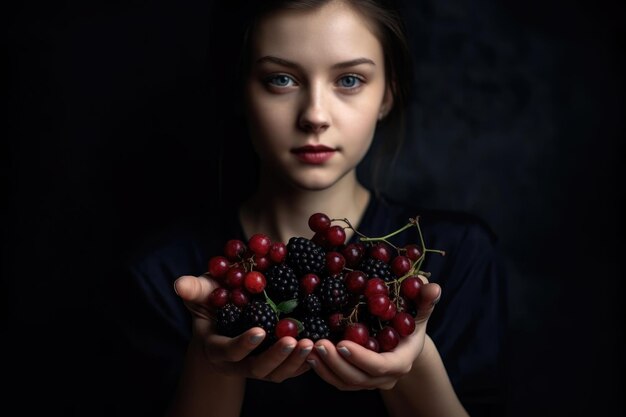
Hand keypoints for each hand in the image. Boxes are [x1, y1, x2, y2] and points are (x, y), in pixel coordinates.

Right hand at [174, 275, 314, 381]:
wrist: (226, 318)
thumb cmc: (214, 301)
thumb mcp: (202, 293)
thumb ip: (194, 289)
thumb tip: (179, 284)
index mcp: (218, 347)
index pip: (229, 351)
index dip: (242, 344)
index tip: (259, 331)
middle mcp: (238, 362)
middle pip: (258, 368)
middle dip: (277, 357)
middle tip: (295, 340)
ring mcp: (258, 365)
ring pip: (277, 373)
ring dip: (296, 361)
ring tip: (312, 344)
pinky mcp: (276, 364)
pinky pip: (292, 370)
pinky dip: (306, 363)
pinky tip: (320, 349)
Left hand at [305, 279, 441, 390]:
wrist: (403, 339)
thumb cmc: (411, 318)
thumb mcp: (419, 308)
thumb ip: (425, 299)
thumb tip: (433, 287)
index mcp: (401, 360)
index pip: (381, 366)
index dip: (361, 357)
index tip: (341, 342)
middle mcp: (386, 376)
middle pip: (359, 378)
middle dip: (337, 363)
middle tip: (319, 344)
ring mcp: (369, 381)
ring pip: (345, 382)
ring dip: (325, 368)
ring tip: (308, 348)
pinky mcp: (354, 379)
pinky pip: (336, 380)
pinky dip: (321, 370)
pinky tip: (307, 353)